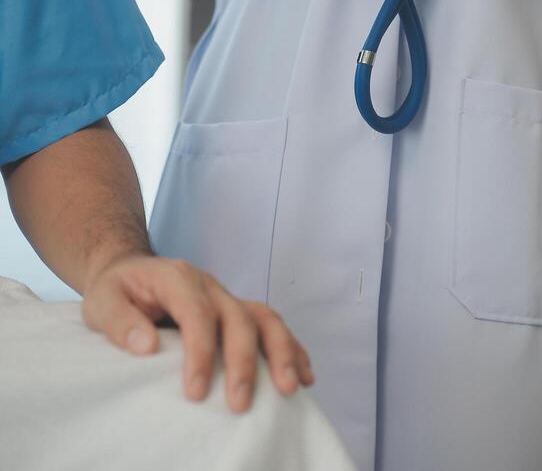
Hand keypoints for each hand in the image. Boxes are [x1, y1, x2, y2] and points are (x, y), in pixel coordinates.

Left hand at [82, 254, 313, 410]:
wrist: (130, 271)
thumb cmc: (117, 290)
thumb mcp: (102, 302)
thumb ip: (119, 321)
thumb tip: (147, 345)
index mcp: (178, 278)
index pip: (197, 312)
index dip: (200, 352)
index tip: (196, 393)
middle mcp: (209, 284)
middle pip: (238, 316)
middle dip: (243, 361)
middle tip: (239, 404)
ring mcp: (227, 296)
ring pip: (264, 316)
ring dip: (280, 351)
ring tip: (290, 388)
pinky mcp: (236, 310)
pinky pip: (270, 323)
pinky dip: (291, 347)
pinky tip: (304, 375)